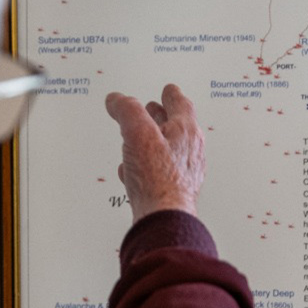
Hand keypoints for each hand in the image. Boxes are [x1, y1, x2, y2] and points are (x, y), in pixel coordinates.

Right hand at [104, 85, 204, 221]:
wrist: (163, 219)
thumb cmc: (158, 178)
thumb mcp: (138, 133)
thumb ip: (127, 111)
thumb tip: (117, 99)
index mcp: (186, 132)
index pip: (181, 104)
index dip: (171, 94)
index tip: (169, 89)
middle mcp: (189, 152)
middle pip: (176, 127)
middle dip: (161, 117)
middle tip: (153, 109)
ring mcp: (183, 173)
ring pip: (168, 150)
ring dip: (152, 142)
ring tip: (139, 139)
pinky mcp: (174, 192)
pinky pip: (160, 173)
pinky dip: (147, 167)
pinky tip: (134, 173)